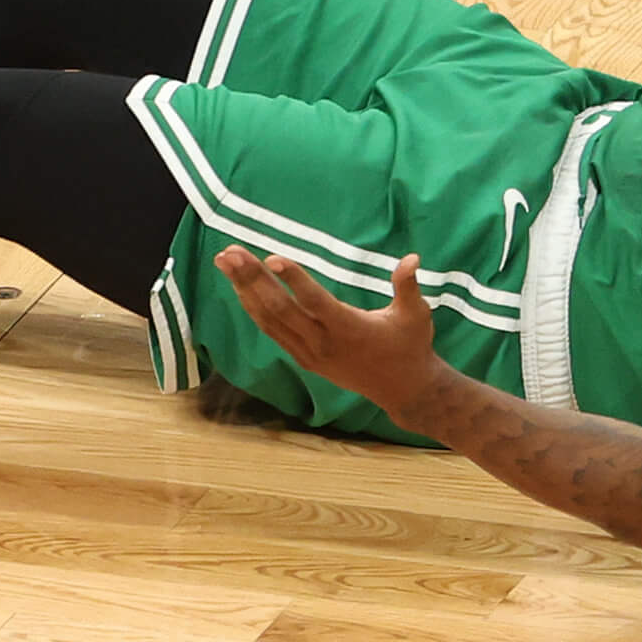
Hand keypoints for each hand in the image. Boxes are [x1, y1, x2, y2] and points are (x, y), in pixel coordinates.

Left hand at [215, 247, 443, 418]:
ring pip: (270, 320)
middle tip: (231, 251)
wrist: (402, 389)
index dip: (293, 279)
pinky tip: (240, 288)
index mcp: (349, 328)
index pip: (314, 301)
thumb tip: (412, 258)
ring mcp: (310, 353)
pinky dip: (253, 309)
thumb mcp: (416, 315)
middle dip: (252, 278)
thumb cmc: (411, 346)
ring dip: (244, 290)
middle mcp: (323, 343)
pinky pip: (272, 332)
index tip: (272, 257)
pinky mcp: (304, 359)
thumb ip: (408, 286)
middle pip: (281, 308)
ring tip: (224, 261)